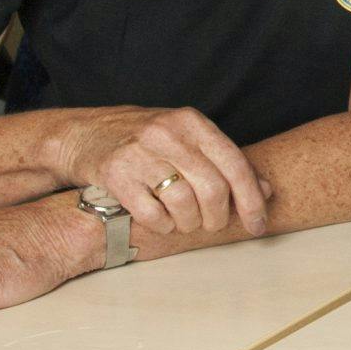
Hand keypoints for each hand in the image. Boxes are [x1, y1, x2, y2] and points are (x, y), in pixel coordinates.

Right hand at [49, 105, 270, 237]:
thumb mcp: (188, 139)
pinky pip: (152, 215)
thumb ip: (226, 162)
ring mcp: (140, 152)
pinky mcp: (115, 175)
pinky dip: (164, 227)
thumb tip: (266, 191)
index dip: (252, 201)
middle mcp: (168, 133)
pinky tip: (162, 221)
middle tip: (212, 224)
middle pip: (213, 189)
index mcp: (193, 122)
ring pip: (184, 204)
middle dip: (219, 217)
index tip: (258, 225)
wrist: (84, 133)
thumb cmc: (146, 140)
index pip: (235, 165)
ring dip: (190, 224)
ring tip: (185, 222)